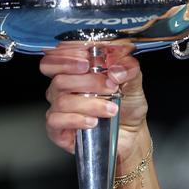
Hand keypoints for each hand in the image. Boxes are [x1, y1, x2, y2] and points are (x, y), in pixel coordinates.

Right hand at [40, 43, 147, 158]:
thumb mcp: (134, 81)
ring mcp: (58, 108)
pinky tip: (93, 121)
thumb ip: (128, 69)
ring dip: (90, 104)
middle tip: (109, 85)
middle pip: (59, 79)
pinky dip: (77, 120)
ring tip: (111, 108)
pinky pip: (56, 121)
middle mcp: (63, 87)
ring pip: (62, 101)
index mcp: (75, 70)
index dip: (66, 57)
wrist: (131, 131)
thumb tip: (116, 69)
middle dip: (86, 81)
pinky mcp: (57, 129)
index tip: (87, 60)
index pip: (55, 57)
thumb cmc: (127, 103)